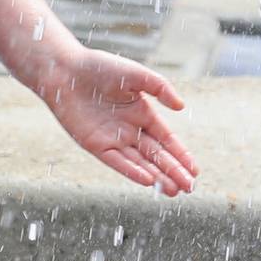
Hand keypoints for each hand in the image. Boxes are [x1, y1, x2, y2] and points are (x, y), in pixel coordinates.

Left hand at [38, 48, 197, 195]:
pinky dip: (132, 171)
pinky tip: (148, 181)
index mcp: (143, 114)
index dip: (181, 155)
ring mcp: (113, 140)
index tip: (195, 171)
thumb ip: (160, 88)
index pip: (167, 140)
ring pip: (140, 163)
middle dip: (174, 172)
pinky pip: (117, 162)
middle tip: (189, 189)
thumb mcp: (136, 74)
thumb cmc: (100, 68)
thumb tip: (181, 107)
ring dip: (157, 177)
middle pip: (157, 156)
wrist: (65, 71)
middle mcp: (130, 130)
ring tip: (175, 192)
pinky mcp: (95, 145)